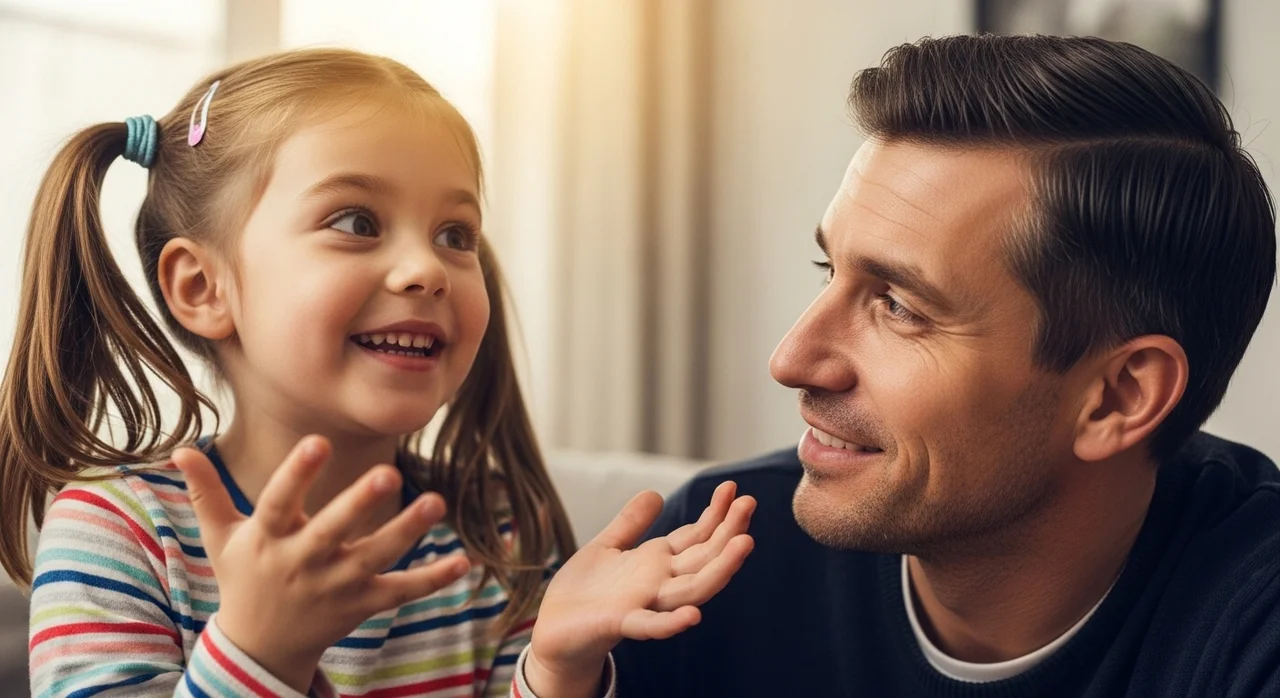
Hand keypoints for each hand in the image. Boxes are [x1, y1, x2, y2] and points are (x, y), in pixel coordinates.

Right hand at [172, 435, 470, 691]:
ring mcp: (335, 587)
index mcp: (268, 540)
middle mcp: (302, 563)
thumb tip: (179, 448)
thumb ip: (206, 492)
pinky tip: (464, 561)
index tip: (317, 440)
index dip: (297, 472)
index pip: (279, 502)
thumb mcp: (220, 538)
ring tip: (436, 502)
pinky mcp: (362, 606)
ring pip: (375, 559)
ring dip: (406, 532)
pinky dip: (432, 579)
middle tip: (389, 472)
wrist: (259, 648)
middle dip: (358, 504)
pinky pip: (400, 591)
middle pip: (332, 532)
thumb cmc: (243, 578)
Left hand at [526, 481, 754, 696]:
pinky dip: (671, 623)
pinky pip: (650, 625)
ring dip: (720, 569)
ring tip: (744, 544)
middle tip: (749, 503)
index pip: (696, 538)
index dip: (716, 514)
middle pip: (704, 558)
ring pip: (692, 589)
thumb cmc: (583, 591)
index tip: (733, 488)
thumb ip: (631, 523)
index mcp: (657, 563)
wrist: (554, 629)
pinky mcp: (620, 623)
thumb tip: (655, 493)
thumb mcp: (607, 546)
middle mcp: (659, 583)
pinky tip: (693, 616)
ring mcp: (644, 604)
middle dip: (728, 532)